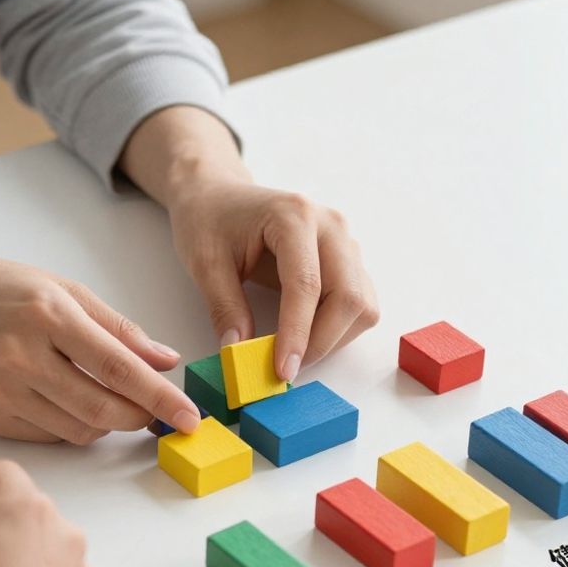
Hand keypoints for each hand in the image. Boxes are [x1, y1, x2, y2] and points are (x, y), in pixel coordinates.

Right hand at [0, 255, 201, 442]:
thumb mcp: (61, 288)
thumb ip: (117, 328)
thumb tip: (166, 360)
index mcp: (46, 314)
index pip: (118, 367)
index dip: (160, 397)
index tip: (190, 416)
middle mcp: (20, 356)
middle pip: (101, 408)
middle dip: (140, 417)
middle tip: (158, 412)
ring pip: (77, 430)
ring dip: (109, 423)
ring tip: (113, 403)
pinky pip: (48, 436)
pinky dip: (73, 426)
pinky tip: (72, 404)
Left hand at [118, 106, 378, 382]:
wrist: (219, 196)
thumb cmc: (209, 221)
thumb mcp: (204, 263)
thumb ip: (224, 308)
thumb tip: (240, 354)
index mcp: (293, 216)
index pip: (306, 284)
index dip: (297, 333)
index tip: (283, 370)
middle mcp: (330, 226)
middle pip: (349, 296)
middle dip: (322, 341)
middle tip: (285, 367)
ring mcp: (345, 241)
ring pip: (362, 303)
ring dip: (333, 337)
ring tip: (293, 350)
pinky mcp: (348, 259)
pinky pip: (360, 302)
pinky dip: (339, 328)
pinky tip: (306, 334)